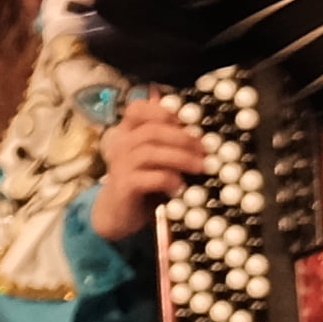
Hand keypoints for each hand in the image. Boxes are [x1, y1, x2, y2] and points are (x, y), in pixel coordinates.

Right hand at [87, 91, 209, 244]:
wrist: (118, 212)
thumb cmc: (142, 182)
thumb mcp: (154, 159)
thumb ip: (167, 143)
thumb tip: (197, 131)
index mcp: (127, 132)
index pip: (136, 109)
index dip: (161, 111)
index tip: (186, 122)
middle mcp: (121, 144)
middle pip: (151, 130)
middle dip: (182, 138)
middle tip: (204, 149)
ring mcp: (120, 165)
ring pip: (150, 152)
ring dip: (180, 158)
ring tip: (200, 166)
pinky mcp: (125, 186)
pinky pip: (148, 178)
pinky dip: (168, 179)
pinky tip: (180, 185)